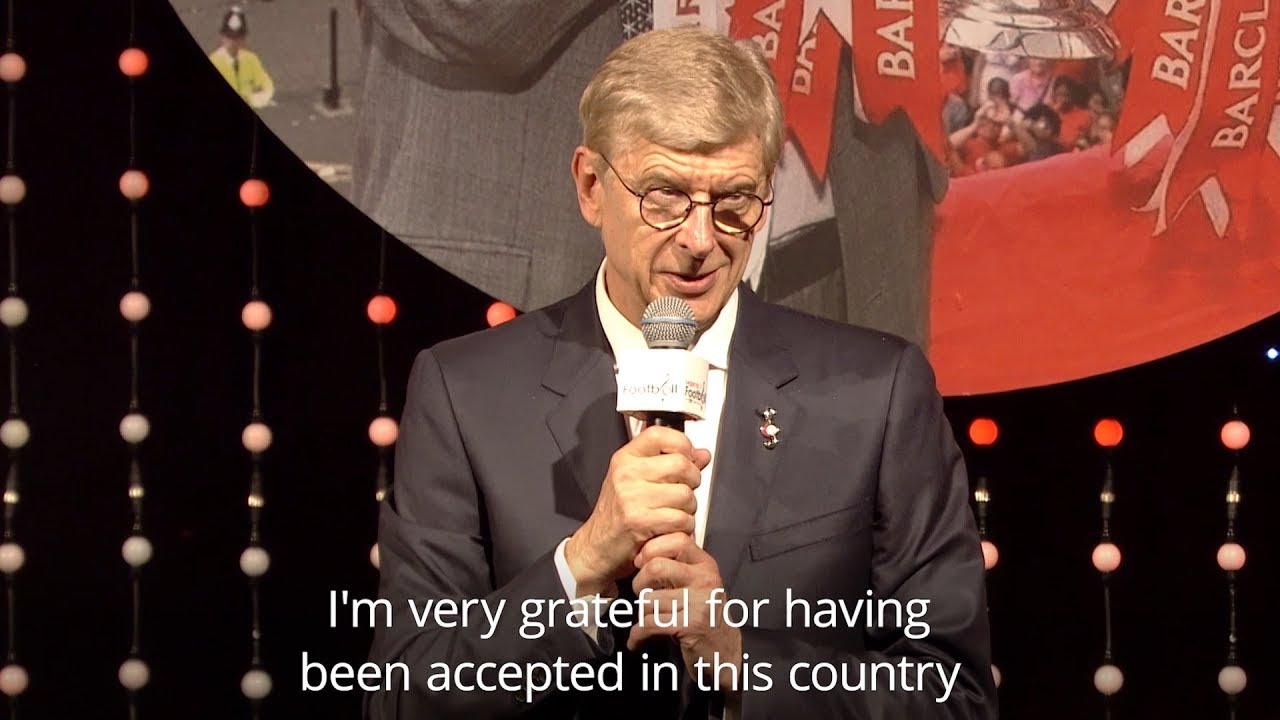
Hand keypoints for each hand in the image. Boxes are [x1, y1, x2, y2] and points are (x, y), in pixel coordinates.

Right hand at [564, 426, 708, 596]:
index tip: (687, 457)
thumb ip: (672, 465)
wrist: (596, 547)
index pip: (660, 434)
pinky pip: (681, 519)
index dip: (682, 444)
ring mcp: (631, 497)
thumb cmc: (617, 515)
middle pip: (681, 464)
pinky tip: (670, 528)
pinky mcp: (639, 521)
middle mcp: (626, 474)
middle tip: (683, 493)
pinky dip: (684, 528)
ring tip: (674, 514)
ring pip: (686, 494)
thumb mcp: (638, 481)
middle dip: (693, 482)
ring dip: (688, 509)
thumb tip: (702, 454)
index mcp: (625, 459)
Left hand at [628, 532, 742, 694]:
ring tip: (649, 621)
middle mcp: (705, 579)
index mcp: (705, 564)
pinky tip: (637, 640)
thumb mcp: (697, 585)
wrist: (725, 654)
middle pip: (655, 567)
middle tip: (642, 595)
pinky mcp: (691, 625)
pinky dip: (637, 635)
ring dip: (642, 614)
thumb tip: (642, 552)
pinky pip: (650, 624)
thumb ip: (678, 566)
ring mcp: (700, 602)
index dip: (651, 550)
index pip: (675, 540)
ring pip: (649, 599)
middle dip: (640, 583)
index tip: (641, 564)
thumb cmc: (704, 618)